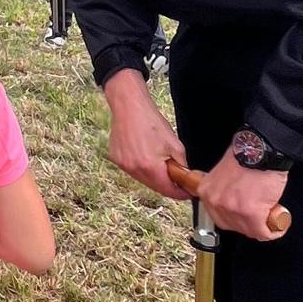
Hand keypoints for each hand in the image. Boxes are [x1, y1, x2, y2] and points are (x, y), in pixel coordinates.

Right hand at [103, 70, 189, 199]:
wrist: (129, 107)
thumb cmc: (151, 122)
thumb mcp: (175, 144)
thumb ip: (181, 165)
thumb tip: (185, 178)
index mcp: (150, 166)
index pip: (168, 190)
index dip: (179, 193)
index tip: (186, 193)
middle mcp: (134, 169)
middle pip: (154, 187)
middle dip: (167, 185)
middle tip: (176, 179)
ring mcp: (123, 165)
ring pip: (142, 179)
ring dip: (153, 177)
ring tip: (159, 163)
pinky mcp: (116, 159)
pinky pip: (132, 170)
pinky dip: (141, 168)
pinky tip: (145, 155)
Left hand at [199, 147, 289, 240]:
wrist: (261, 149)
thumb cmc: (247, 156)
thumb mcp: (224, 174)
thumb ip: (223, 190)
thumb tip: (233, 201)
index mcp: (207, 191)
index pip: (218, 216)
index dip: (235, 218)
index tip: (245, 217)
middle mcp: (215, 202)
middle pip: (232, 226)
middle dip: (248, 224)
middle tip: (261, 217)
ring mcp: (232, 208)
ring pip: (249, 231)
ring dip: (263, 227)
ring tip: (272, 216)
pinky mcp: (250, 213)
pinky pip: (263, 232)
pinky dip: (274, 230)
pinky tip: (279, 224)